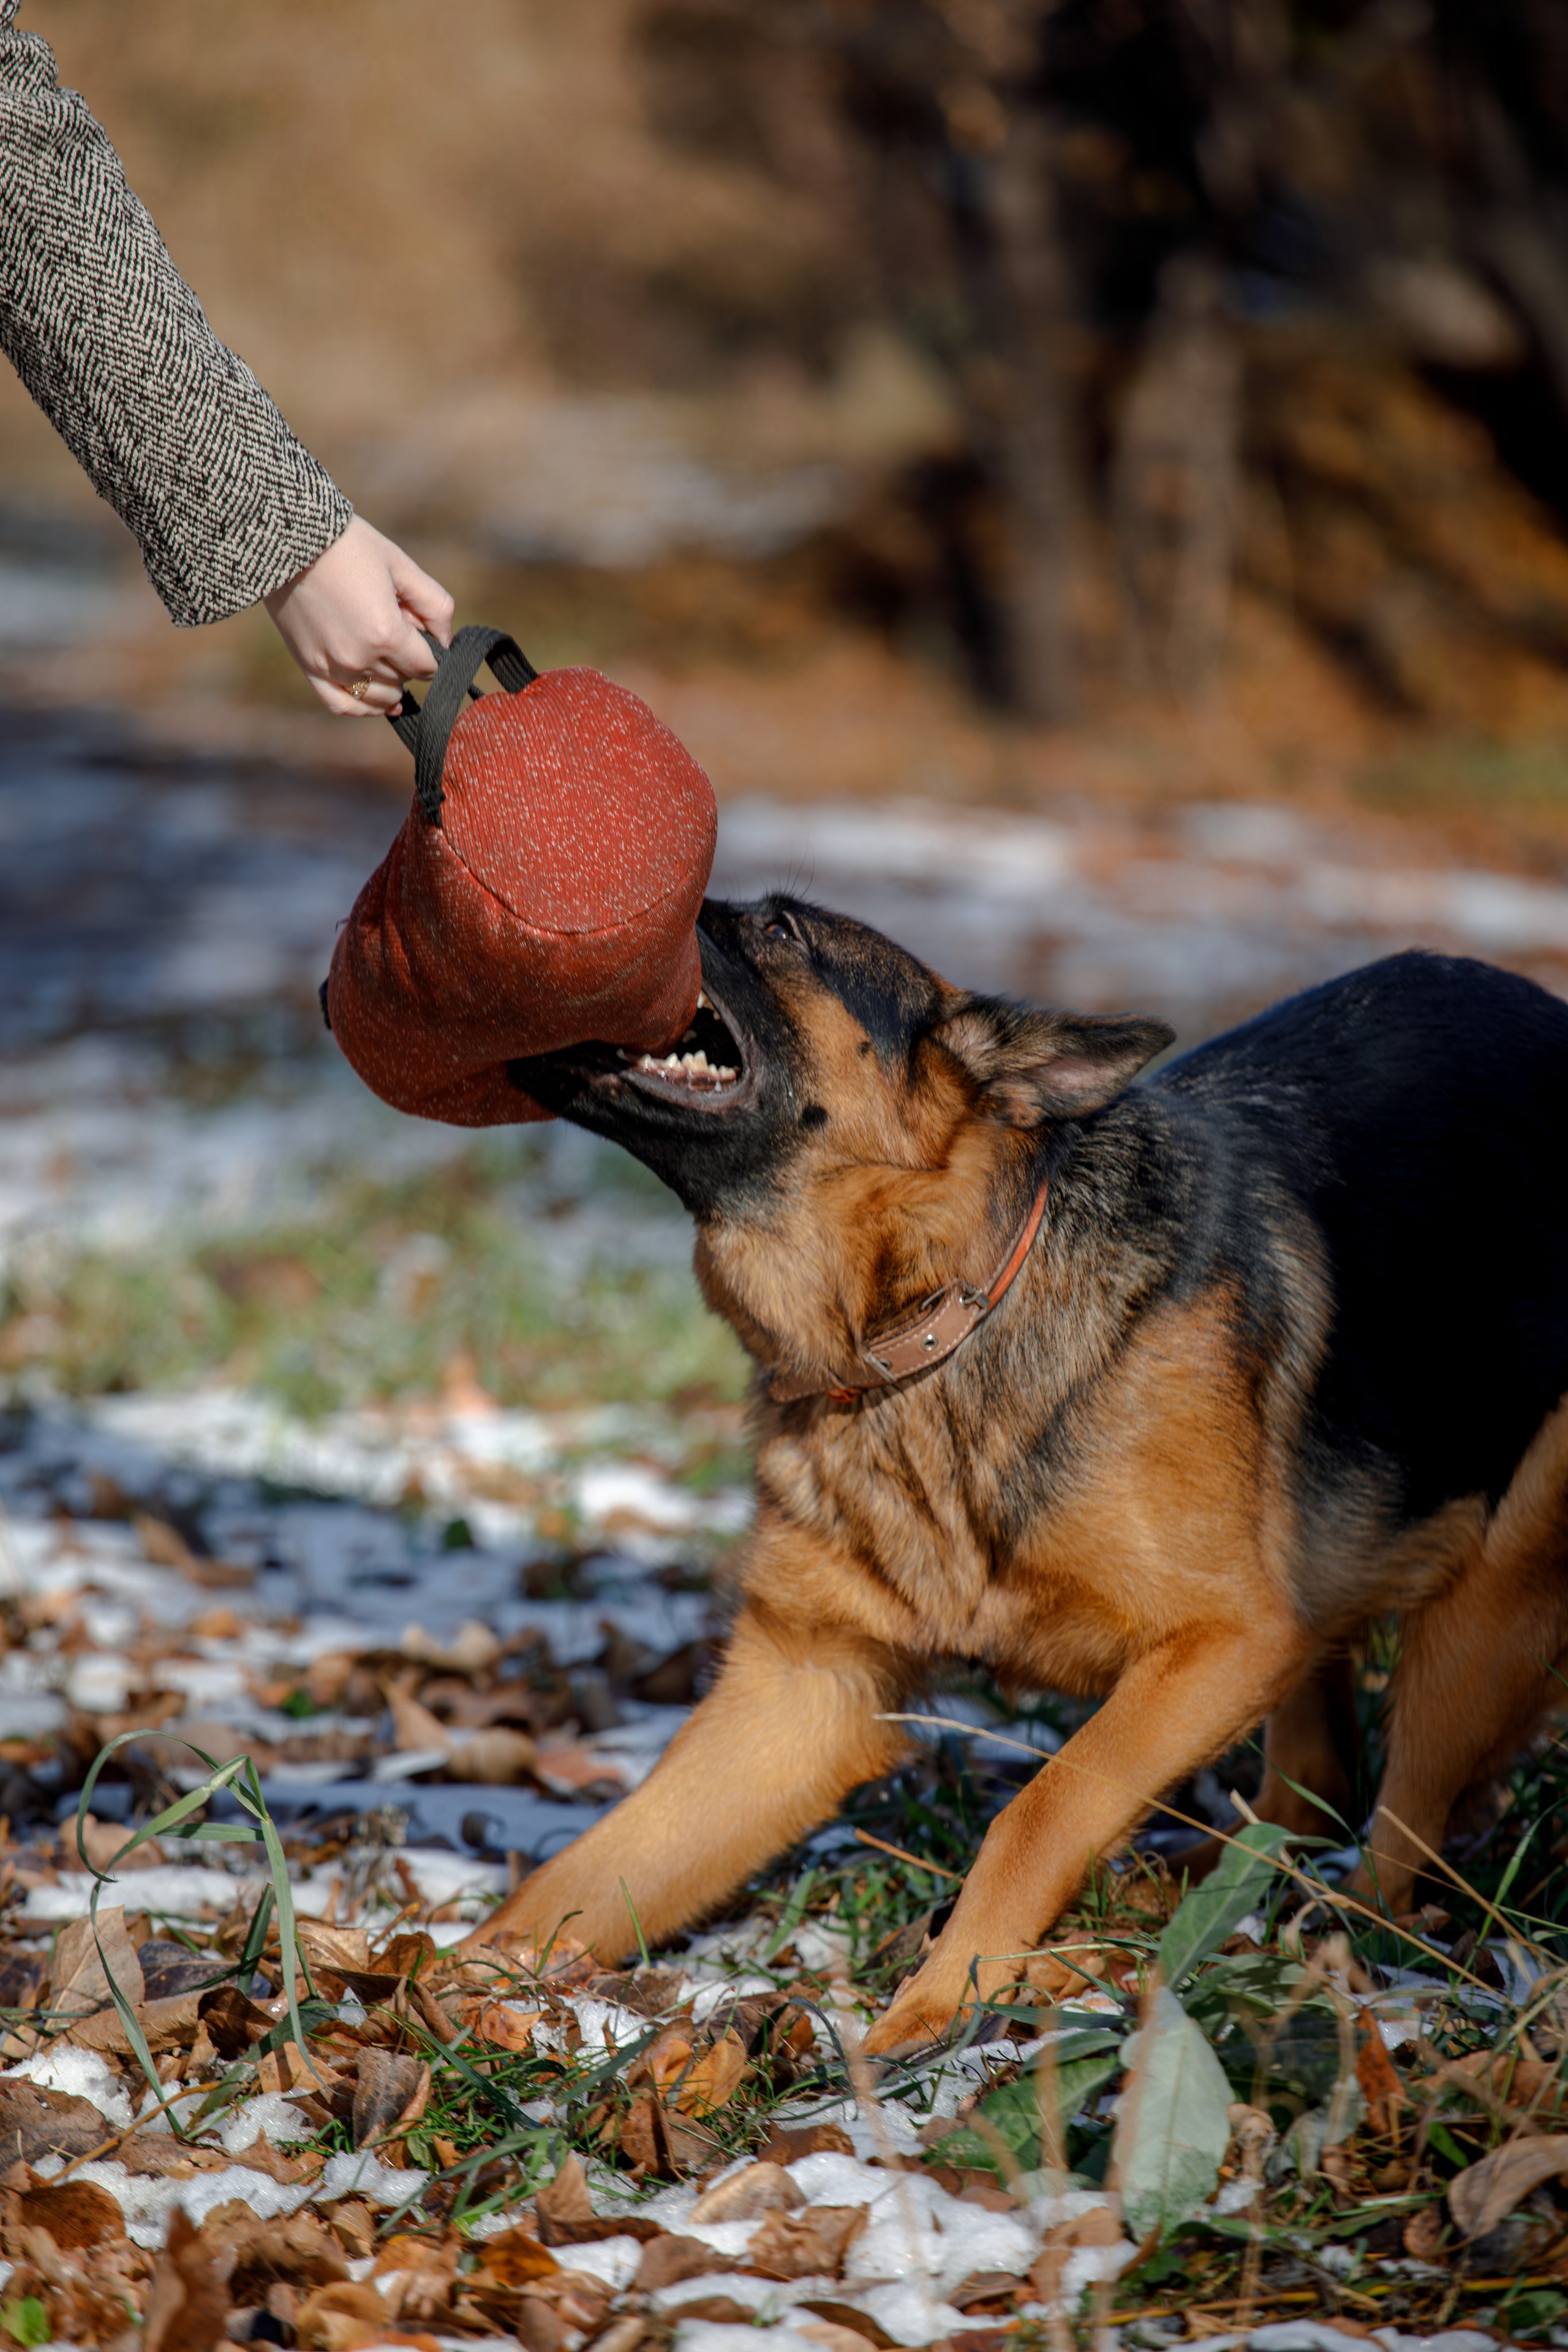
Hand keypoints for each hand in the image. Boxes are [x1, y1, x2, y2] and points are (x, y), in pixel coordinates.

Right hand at [263, 514, 454, 715]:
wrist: (288, 539)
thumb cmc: (349, 545)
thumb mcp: (401, 566)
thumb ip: (435, 605)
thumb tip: (447, 641)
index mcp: (385, 633)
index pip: (426, 666)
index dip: (433, 654)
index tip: (425, 636)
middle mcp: (358, 657)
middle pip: (403, 680)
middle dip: (409, 660)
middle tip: (397, 629)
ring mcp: (332, 667)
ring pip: (378, 697)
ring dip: (391, 684)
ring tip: (390, 662)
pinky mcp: (309, 667)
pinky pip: (342, 705)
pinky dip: (363, 706)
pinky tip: (378, 699)